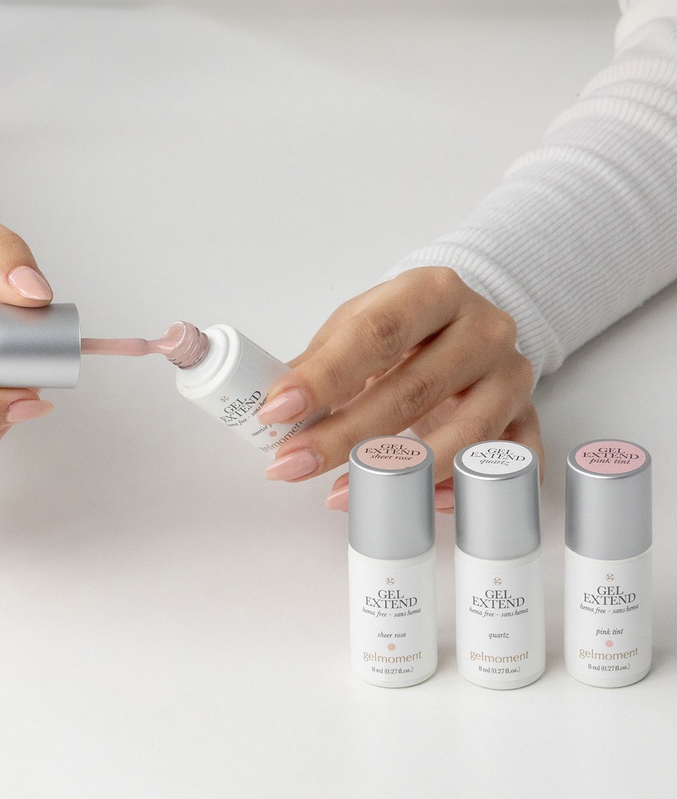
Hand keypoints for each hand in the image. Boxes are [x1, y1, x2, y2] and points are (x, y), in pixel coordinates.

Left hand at [257, 267, 541, 511]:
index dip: (323, 377)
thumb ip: (318, 364)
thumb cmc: (402, 326)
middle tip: (291, 464)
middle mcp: (484, 329)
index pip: (375, 334)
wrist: (462, 324)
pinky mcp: (527, 417)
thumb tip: (272, 412)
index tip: (276, 411)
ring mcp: (512, 376)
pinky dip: (464, 489)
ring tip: (339, 495)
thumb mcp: (355, 325)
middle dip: (343, 436)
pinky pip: (505, 463)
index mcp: (434, 292)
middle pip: (412, 390)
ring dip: (397, 474)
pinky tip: (424, 506)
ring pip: (463, 435)